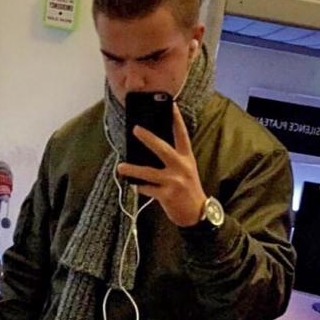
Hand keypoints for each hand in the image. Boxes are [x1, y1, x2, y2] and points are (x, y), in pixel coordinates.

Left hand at [118, 102, 205, 226]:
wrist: (198, 214)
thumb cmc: (189, 190)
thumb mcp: (187, 170)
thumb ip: (173, 159)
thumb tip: (150, 150)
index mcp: (187, 158)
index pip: (181, 135)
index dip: (176, 119)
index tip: (170, 105)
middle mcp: (181, 167)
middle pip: (163, 148)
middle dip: (148, 138)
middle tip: (135, 129)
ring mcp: (174, 181)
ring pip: (149, 172)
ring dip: (133, 169)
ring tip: (121, 167)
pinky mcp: (167, 195)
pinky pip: (148, 189)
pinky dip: (139, 187)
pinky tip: (133, 185)